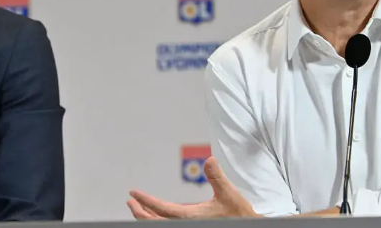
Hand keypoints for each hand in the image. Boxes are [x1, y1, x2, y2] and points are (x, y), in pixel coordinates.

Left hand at [127, 156, 259, 219]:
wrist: (249, 226)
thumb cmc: (240, 215)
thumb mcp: (229, 194)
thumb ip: (217, 177)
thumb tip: (209, 159)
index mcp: (191, 217)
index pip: (161, 209)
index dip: (145, 201)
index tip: (133, 194)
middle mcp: (186, 224)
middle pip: (155, 222)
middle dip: (140, 212)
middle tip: (130, 202)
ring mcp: (189, 227)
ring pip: (161, 225)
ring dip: (148, 217)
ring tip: (139, 208)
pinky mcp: (194, 226)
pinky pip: (169, 224)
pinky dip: (159, 219)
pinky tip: (158, 214)